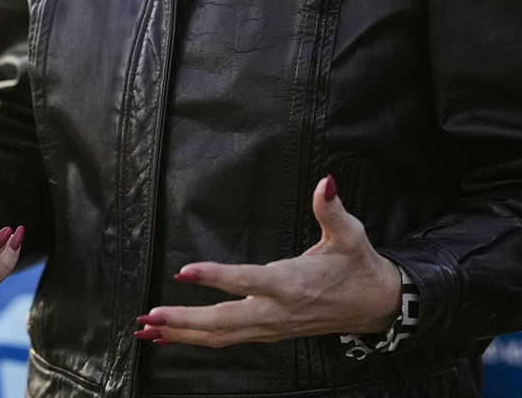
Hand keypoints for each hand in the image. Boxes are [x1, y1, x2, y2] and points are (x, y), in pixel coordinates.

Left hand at [135, 175, 402, 347]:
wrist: (375, 306)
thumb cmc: (357, 266)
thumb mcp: (350, 234)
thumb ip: (331, 208)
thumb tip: (326, 182)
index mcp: (291, 283)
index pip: (247, 280)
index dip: (215, 278)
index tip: (183, 272)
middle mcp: (276, 310)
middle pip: (224, 321)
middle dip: (184, 321)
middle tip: (149, 317)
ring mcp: (271, 326)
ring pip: (221, 336)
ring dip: (183, 334)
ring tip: (146, 330)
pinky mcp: (269, 332)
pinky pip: (228, 339)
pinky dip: (197, 339)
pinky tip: (172, 336)